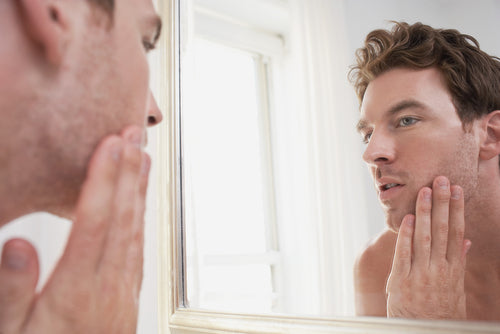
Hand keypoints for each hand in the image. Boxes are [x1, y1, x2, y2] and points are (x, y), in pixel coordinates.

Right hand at [0, 126, 150, 332]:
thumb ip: (13, 293)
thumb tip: (19, 245)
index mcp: (76, 293)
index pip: (93, 224)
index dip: (103, 181)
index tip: (110, 145)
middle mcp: (108, 285)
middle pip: (121, 218)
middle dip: (127, 172)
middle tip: (133, 133)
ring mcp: (124, 289)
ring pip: (135, 229)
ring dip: (139, 189)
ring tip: (142, 156)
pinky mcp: (129, 293)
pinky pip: (138, 247)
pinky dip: (140, 216)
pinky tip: (139, 201)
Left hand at [386, 176, 470, 318]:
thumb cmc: (440, 312)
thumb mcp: (457, 290)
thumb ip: (459, 264)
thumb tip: (467, 242)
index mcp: (454, 271)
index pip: (457, 234)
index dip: (457, 211)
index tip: (457, 191)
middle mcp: (439, 270)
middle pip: (442, 230)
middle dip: (442, 204)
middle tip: (441, 180)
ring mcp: (420, 275)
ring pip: (424, 237)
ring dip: (425, 212)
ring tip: (426, 191)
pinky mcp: (401, 281)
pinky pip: (404, 253)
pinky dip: (406, 235)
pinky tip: (408, 218)